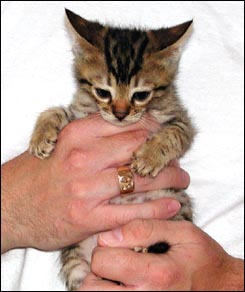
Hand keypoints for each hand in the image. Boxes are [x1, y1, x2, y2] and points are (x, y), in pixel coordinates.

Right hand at [1, 115, 189, 252]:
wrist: (9, 206)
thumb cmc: (37, 174)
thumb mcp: (60, 142)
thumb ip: (93, 135)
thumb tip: (126, 132)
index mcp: (77, 134)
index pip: (127, 125)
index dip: (153, 129)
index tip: (163, 135)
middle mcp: (84, 157)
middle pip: (139, 148)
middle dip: (164, 152)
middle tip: (177, 157)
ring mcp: (87, 188)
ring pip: (140, 178)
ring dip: (168, 178)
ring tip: (181, 179)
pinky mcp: (88, 217)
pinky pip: (132, 210)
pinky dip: (156, 207)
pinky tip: (172, 204)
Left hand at [81, 219, 243, 290]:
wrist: (221, 287)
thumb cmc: (202, 258)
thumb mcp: (182, 232)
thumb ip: (146, 228)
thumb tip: (111, 235)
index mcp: (156, 274)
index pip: (104, 259)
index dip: (106, 243)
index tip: (117, 239)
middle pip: (91, 286)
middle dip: (99, 265)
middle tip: (115, 256)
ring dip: (99, 282)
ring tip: (117, 271)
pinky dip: (108, 290)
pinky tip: (123, 281)